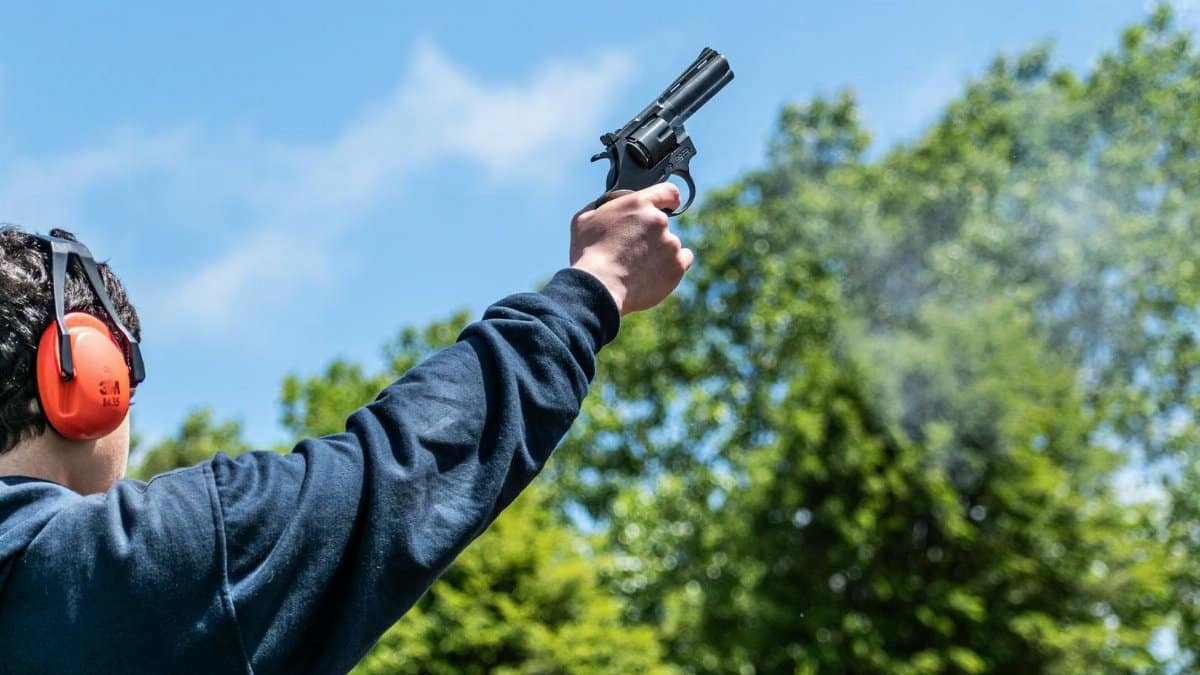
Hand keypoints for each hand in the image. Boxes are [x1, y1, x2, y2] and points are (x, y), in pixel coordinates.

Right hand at [569, 183, 694, 315]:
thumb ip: (604, 206)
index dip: (668, 198)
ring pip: (669, 244)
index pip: (668, 191)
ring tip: (635, 267)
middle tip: (631, 249)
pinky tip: (653, 273)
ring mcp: (671, 244)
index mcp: (638, 204)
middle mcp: (659, 220)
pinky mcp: (677, 266)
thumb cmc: (588, 254)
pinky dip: (671, 266)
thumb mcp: (585, 218)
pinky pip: (682, 260)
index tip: (669, 205)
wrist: (599, 288)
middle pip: (662, 222)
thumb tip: (612, 203)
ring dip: (657, 251)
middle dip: (650, 233)